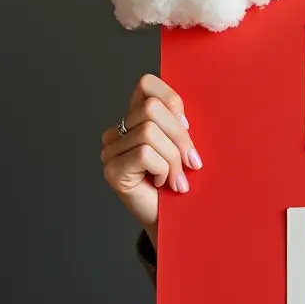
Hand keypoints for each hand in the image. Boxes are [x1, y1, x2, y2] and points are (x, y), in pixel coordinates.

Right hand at [100, 73, 201, 243]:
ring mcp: (111, 151)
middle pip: (151, 109)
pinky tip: (165, 183)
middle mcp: (119, 132)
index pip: (146, 84)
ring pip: (149, 132)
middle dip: (180, 136)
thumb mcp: (186, 145)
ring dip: (174, 158)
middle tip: (193, 162)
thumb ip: (181, 123)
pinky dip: (163, 169)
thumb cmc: (183, 180)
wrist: (178, 220)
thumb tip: (185, 115)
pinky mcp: (112, 171)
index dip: (170, 98)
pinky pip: (144, 154)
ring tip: (179, 179)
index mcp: (137, 118)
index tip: (188, 124)